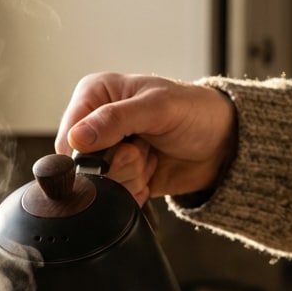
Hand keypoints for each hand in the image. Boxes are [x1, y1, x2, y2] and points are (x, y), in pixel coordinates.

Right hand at [54, 73, 236, 204]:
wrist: (222, 143)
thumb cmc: (194, 112)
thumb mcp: (156, 108)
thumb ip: (114, 120)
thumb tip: (77, 136)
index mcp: (95, 94)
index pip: (69, 134)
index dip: (91, 151)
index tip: (124, 146)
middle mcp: (95, 123)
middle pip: (82, 165)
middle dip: (118, 165)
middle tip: (144, 150)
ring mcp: (107, 153)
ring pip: (99, 185)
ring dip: (130, 177)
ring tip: (150, 158)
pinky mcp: (119, 176)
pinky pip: (114, 196)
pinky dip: (135, 191)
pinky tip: (151, 173)